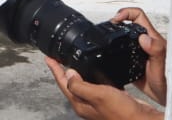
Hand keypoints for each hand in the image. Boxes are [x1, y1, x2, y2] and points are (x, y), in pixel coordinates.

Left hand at [47, 58, 163, 119]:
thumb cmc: (123, 113)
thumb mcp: (98, 95)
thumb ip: (80, 85)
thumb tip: (68, 74)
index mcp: (81, 104)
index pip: (63, 84)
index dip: (55, 70)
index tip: (49, 58)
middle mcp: (88, 105)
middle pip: (71, 84)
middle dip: (63, 71)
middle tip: (57, 58)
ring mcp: (98, 103)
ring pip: (83, 85)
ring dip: (77, 73)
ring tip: (73, 62)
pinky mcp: (110, 101)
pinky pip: (96, 86)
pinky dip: (93, 76)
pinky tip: (97, 72)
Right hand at [111, 8, 167, 105]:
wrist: (167, 97)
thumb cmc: (169, 81)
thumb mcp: (162, 65)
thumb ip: (156, 50)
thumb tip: (144, 38)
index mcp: (151, 39)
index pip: (138, 16)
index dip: (126, 13)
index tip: (116, 20)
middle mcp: (145, 43)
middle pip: (128, 24)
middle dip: (116, 23)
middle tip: (108, 27)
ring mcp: (138, 52)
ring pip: (123, 37)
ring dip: (114, 35)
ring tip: (107, 38)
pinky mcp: (132, 63)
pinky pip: (121, 52)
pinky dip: (114, 51)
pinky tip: (111, 55)